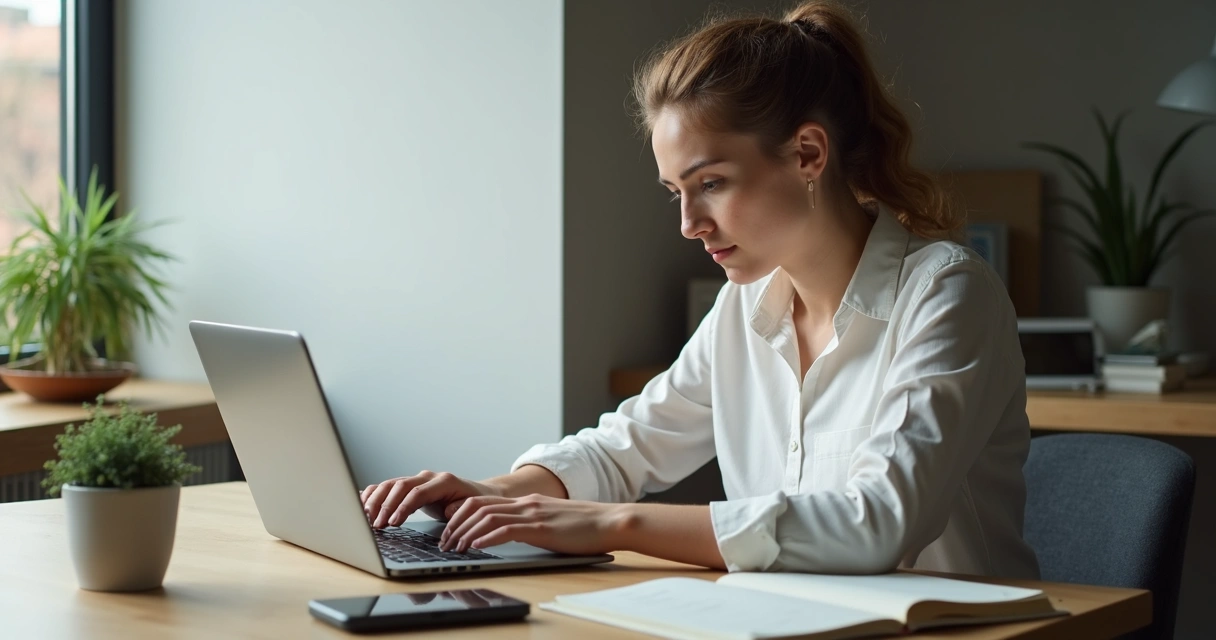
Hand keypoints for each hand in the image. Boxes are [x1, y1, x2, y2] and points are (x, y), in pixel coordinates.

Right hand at [360, 471, 504, 527]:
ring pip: (391, 484)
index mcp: (444, 481)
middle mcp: (428, 477)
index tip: (393, 523)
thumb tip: (448, 510)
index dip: (403, 507)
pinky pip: (388, 486)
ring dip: (376, 501)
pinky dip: (374, 494)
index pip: (418, 492)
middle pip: (400, 486)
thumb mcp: (471, 507)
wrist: (477, 493)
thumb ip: (459, 509)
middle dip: (385, 506)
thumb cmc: (474, 503)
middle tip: (376, 525)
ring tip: (366, 518)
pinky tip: (363, 503)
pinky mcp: (410, 485)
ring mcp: (417, 479)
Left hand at [438, 494, 626, 555]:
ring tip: (455, 548)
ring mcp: (532, 514)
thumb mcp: (551, 521)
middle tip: (444, 542)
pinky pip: (506, 530)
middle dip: (455, 524)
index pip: (483, 501)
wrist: (610, 522)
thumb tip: (512, 534)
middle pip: (477, 506)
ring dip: (465, 533)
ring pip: (486, 517)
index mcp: (526, 502)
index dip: (460, 514)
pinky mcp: (541, 527)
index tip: (449, 530)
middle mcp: (525, 504)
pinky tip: (476, 547)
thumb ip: (531, 523)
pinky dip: (486, 538)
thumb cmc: (585, 527)